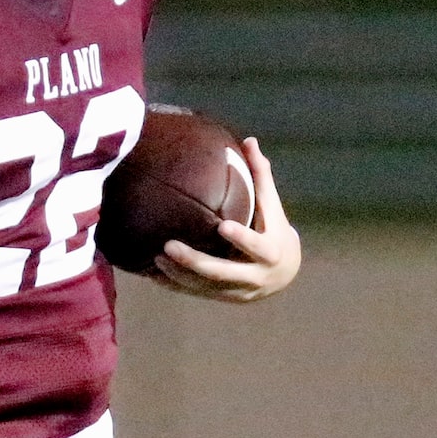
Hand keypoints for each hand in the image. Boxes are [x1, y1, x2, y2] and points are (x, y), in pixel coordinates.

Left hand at [153, 137, 300, 301]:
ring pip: (205, 286)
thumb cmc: (274, 230)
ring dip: (179, 274)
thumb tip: (249, 140)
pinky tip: (152, 274)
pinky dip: (175, 285)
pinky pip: (195, 293)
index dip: (241, 239)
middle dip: (195, 261)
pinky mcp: (222, 297)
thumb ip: (261, 177)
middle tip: (168, 246)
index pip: (257, 246)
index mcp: (271, 252)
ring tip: (156, 257)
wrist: (284, 273)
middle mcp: (254, 276)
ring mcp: (237, 291)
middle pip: (222, 272)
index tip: (222, 226)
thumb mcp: (273, 207)